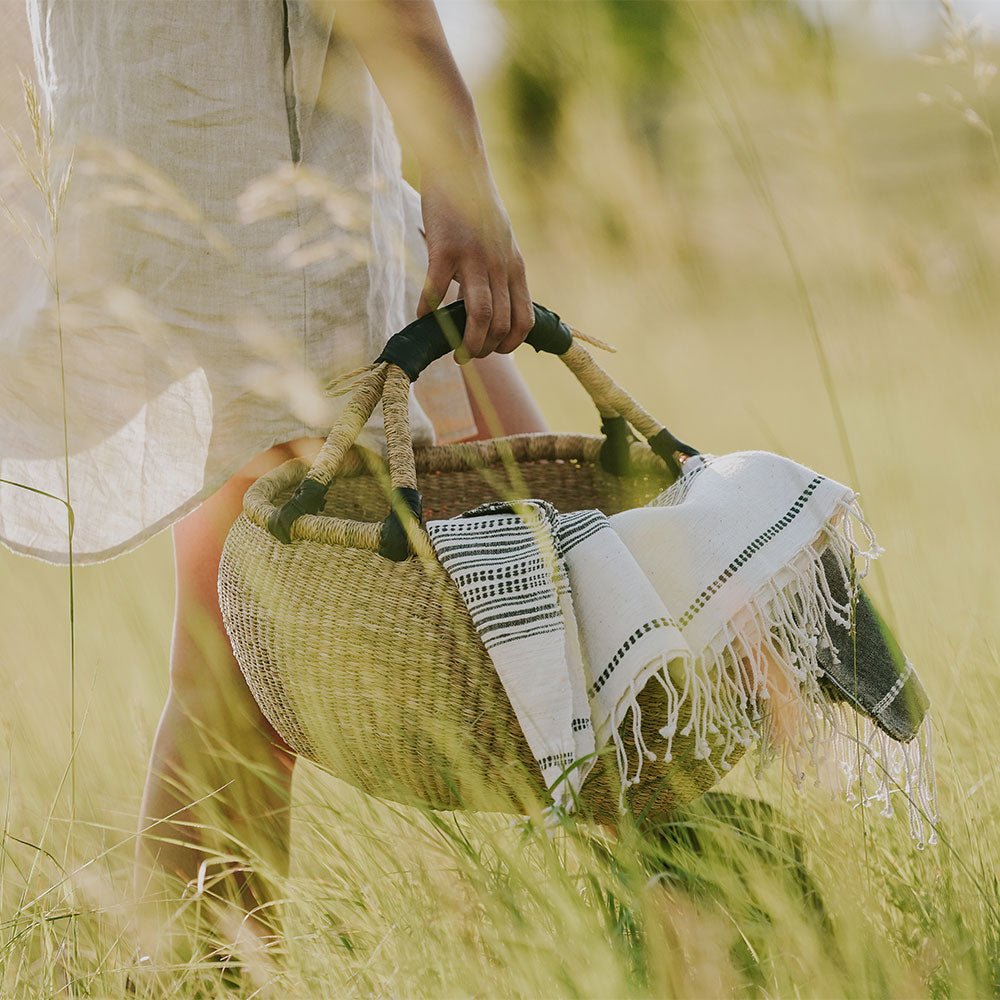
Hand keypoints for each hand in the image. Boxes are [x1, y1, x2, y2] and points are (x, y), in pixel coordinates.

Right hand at [416, 167, 533, 361]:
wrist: (460, 165)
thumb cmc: (477, 207)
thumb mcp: (503, 241)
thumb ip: (501, 272)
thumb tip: (492, 306)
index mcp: (515, 267)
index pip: (524, 319)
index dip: (512, 343)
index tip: (496, 350)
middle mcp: (499, 265)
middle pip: (500, 323)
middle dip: (485, 349)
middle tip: (467, 355)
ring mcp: (473, 256)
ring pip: (478, 314)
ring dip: (467, 341)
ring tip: (455, 353)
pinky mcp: (445, 247)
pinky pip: (436, 289)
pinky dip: (428, 311)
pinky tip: (420, 319)